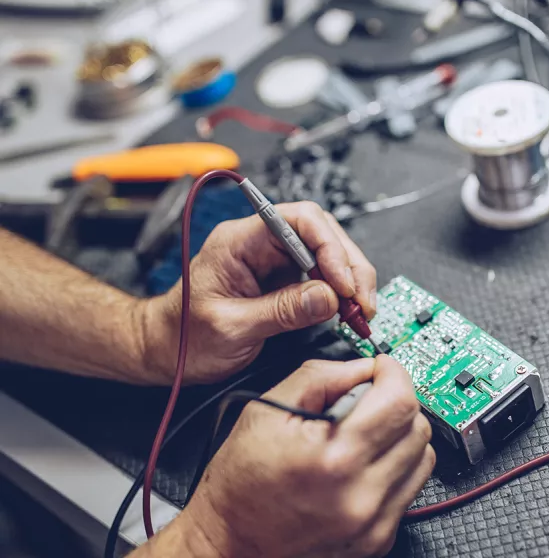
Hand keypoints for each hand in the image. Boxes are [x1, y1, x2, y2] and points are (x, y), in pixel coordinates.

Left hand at [142, 202, 376, 384]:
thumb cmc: (184, 336)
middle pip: (321, 233)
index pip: (298, 220)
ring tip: (361, 310)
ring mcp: (273, 260)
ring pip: (327, 253)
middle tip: (362, 302)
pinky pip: (321, 276)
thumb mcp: (232, 327)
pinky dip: (340, 293)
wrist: (165, 349)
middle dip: (349, 265)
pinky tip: (348, 310)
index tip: (344, 283)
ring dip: (350, 279)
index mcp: (239, 240)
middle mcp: (259, 243)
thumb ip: (282, 311)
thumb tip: (329, 298)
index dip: (330, 247)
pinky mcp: (283, 279)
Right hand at [166, 356, 435, 557]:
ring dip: (401, 435)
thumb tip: (363, 367)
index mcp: (334, 458)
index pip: (400, 402)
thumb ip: (321, 376)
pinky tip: (364, 463)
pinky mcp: (377, 538)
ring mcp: (373, 523)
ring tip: (365, 434)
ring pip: (423, 457)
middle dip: (396, 402)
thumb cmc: (240, 483)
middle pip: (418, 427)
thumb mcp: (267, 410)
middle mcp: (361, 495)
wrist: (229, 544)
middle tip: (367, 400)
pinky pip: (410, 487)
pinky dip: (395, 466)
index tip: (380, 369)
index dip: (393, 373)